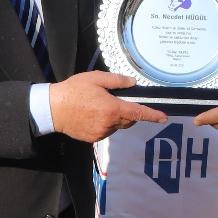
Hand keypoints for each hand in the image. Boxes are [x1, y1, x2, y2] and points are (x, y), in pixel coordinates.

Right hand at [49, 71, 166, 142]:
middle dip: (128, 111)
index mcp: (112, 108)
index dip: (152, 115)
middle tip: (114, 99)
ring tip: (98, 106)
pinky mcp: (94, 138)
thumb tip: (133, 83)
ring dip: (116, 117)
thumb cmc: (74, 90)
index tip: (164, 117)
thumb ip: (117, 81)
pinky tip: (92, 115)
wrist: (53, 109)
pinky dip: (106, 123)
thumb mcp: (96, 78)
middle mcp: (109, 124)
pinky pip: (107, 131)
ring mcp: (101, 133)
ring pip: (118, 126)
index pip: (138, 113)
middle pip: (129, 120)